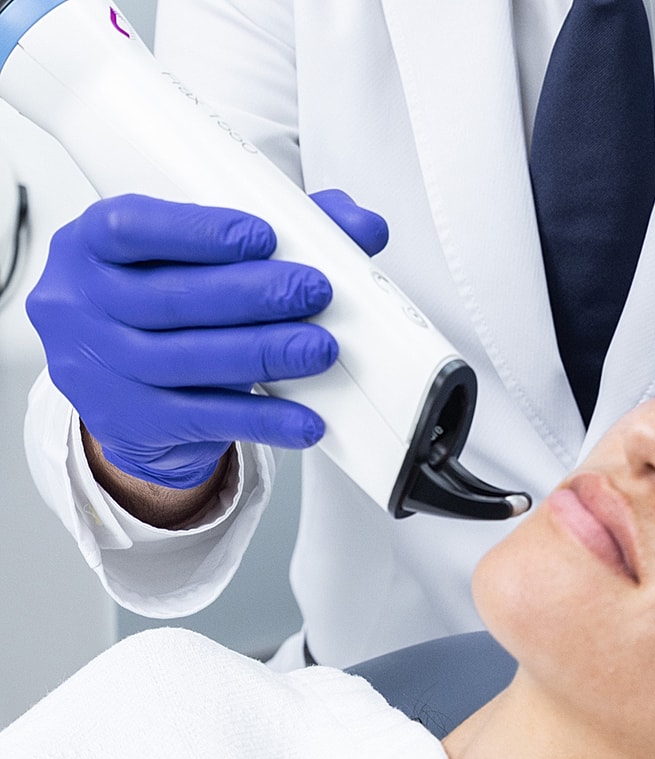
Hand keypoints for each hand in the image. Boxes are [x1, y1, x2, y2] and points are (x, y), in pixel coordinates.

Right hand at [26, 188, 389, 490]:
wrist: (128, 399)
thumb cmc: (164, 309)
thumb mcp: (194, 261)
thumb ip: (271, 234)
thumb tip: (360, 225)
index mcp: (89, 246)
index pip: (134, 229)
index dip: (200, 233)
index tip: (263, 236)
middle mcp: (82, 305)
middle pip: (172, 299)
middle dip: (252, 295)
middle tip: (313, 291)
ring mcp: (101, 369)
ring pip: (191, 360)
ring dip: (264, 353)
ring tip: (320, 348)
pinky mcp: (133, 423)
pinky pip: (208, 419)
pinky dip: (264, 419)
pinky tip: (305, 419)